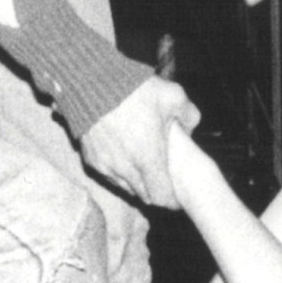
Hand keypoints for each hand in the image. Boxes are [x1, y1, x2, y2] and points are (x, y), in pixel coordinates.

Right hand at [80, 72, 200, 206]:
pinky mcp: (91, 159)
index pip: (162, 198)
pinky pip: (108, 175)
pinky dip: (118, 172)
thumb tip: (190, 126)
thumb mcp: (172, 95)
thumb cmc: (134, 90)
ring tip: (143, 167)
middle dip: (155, 192)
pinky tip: (124, 156)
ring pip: (125, 187)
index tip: (177, 195)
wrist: (91, 82)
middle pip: (144, 196)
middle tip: (162, 180)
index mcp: (149, 159)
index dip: (171, 200)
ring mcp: (106, 166)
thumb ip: (189, 114)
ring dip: (136, 183)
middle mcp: (126, 169)